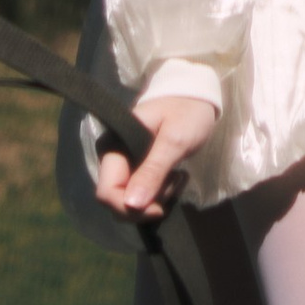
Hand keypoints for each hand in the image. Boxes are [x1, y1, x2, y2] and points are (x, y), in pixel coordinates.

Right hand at [93, 91, 217, 220]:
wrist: (197, 97)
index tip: (159, 207)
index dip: (128, 208)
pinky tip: (176, 178)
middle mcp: (114, 158)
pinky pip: (142, 196)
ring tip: (179, 176)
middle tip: (174, 182)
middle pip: (117, 202)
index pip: (106, 192)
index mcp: (115, 146)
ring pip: (131, 202)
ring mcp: (126, 165)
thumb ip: (153, 171)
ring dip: (157, 199)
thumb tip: (131, 205)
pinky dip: (160, 195)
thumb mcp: (174, 141)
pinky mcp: (137, 170)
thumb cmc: (187, 112)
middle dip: (147, 204)